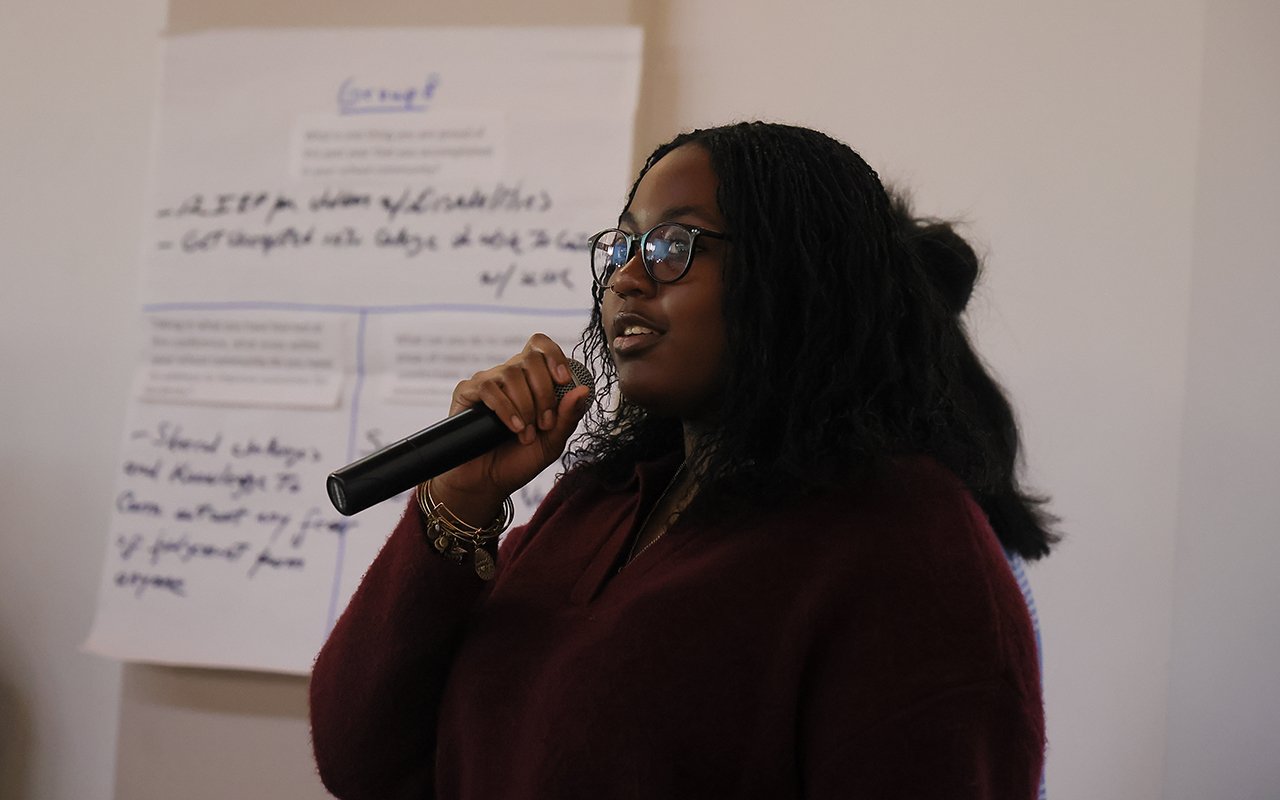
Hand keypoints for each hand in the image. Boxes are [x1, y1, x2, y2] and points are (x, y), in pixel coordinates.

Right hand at [429, 334, 590, 523]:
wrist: (488, 483)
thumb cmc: (520, 459)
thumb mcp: (553, 441)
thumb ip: (568, 416)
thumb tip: (584, 390)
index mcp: (531, 379)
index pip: (542, 347)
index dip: (555, 356)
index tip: (564, 380)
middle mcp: (509, 375)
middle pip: (530, 358)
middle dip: (544, 392)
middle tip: (544, 423)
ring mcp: (487, 381)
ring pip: (511, 372)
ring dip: (525, 405)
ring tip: (526, 434)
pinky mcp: (466, 393)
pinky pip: (488, 387)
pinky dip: (506, 408)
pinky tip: (514, 428)